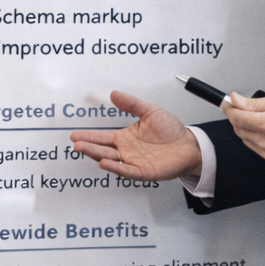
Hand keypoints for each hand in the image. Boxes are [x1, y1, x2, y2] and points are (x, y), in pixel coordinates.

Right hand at [70, 91, 202, 180]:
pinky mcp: (144, 172)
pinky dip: (116, 168)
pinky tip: (105, 163)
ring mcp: (134, 162)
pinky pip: (127, 171)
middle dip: (88, 146)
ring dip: (96, 155)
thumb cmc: (171, 130)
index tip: (75, 135)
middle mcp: (126, 151)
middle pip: (102, 149)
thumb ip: (132, 104)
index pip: (102, 137)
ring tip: (83, 149)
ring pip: (111, 160)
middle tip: (75, 143)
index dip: (89, 136)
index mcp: (125, 138)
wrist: (189, 145)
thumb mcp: (150, 111)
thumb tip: (114, 94)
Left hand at [225, 92, 264, 165]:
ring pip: (245, 139)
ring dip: (246, 128)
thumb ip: (256, 103)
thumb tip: (236, 100)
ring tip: (261, 118)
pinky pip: (255, 147)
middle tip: (245, 107)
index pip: (237, 117)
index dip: (229, 108)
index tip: (227, 102)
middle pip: (238, 129)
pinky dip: (255, 138)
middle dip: (238, 117)